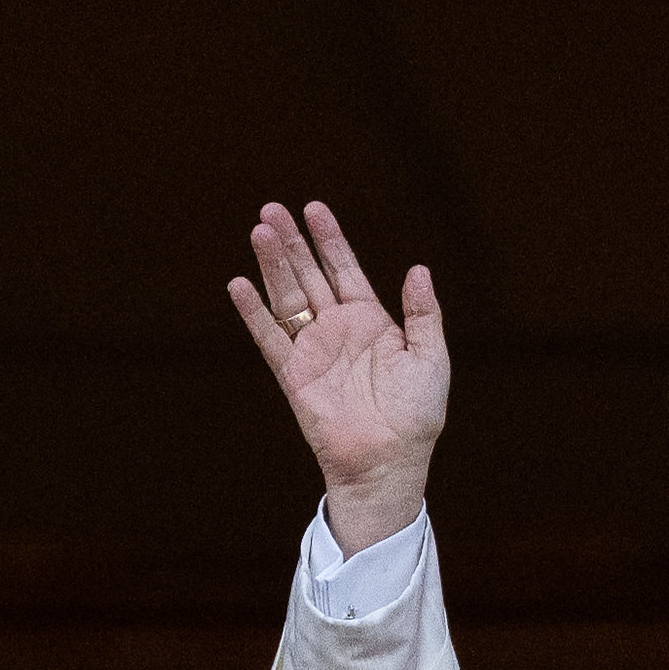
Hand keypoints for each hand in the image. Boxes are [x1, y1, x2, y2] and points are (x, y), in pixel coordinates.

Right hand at [226, 200, 448, 552]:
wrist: (389, 461)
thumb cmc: (416, 415)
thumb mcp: (430, 357)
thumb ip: (423, 313)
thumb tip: (418, 268)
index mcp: (370, 321)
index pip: (344, 268)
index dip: (330, 239)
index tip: (313, 208)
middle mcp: (337, 330)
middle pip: (309, 275)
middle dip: (292, 242)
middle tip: (272, 208)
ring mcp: (312, 350)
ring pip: (287, 297)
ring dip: (272, 265)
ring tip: (259, 230)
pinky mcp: (293, 375)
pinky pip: (270, 338)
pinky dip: (253, 313)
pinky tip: (239, 285)